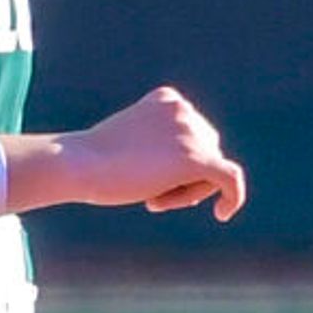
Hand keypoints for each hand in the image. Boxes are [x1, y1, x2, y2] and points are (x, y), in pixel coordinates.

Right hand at [5, 86, 247, 221]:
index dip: (174, 165)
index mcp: (169, 99)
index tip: (147, 181)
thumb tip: (187, 170)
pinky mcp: (196, 158)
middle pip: (205, 151)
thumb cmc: (94, 162)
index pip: (190, 137)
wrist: (79, 164)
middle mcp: (185, 110)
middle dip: (183, 179)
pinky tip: (223, 213)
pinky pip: (230, 179)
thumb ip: (159, 149)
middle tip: (150, 197)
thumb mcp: (130, 145)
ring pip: (211, 170)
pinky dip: (233, 196)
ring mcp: (191, 131)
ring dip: (187, 192)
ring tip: (152, 199)